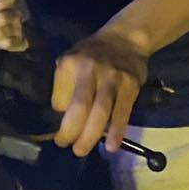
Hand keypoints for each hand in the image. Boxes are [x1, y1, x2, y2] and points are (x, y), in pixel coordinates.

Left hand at [51, 27, 150, 157]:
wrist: (126, 39)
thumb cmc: (91, 56)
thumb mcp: (70, 62)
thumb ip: (64, 87)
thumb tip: (60, 120)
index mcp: (70, 64)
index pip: (59, 98)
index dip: (58, 120)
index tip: (58, 136)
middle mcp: (90, 69)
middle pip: (80, 106)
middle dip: (72, 131)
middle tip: (69, 148)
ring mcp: (112, 77)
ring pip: (101, 111)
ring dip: (91, 135)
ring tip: (82, 150)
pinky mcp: (131, 85)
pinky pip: (123, 112)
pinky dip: (117, 131)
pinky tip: (112, 146)